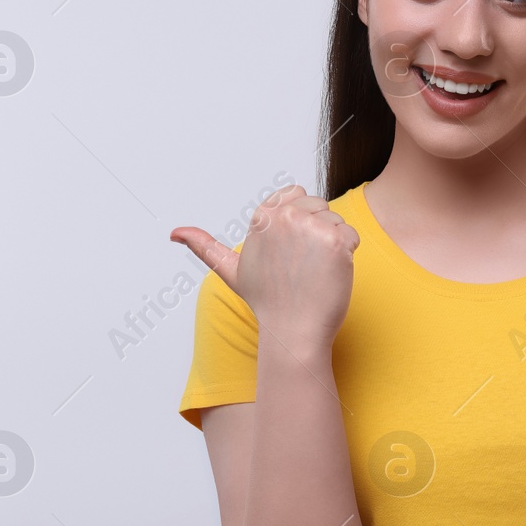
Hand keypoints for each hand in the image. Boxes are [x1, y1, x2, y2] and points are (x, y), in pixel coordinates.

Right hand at [170, 184, 359, 351]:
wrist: (293, 331)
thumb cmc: (267, 301)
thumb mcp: (231, 270)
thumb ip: (204, 246)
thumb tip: (174, 233)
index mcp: (262, 216)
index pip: (296, 194)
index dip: (298, 222)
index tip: (289, 252)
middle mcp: (284, 216)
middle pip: (319, 205)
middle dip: (316, 231)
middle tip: (301, 265)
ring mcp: (310, 227)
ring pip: (335, 221)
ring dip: (332, 245)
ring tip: (313, 271)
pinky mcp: (336, 241)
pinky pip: (351, 236)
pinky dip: (347, 256)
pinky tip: (328, 275)